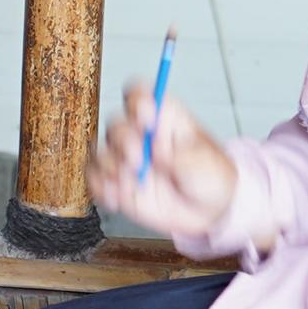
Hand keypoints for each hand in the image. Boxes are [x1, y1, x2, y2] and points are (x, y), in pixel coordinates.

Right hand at [91, 77, 236, 240]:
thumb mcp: (207, 164)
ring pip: (99, 151)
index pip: (140, 96)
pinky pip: (95, 180)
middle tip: (139, 159)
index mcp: (164, 120)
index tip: (147, 119)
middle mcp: (141, 136)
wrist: (209, 212)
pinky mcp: (117, 183)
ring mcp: (126, 160)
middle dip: (124, 141)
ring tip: (131, 182)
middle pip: (116, 125)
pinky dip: (102, 188)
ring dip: (110, 166)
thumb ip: (182, 156)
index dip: (138, 101)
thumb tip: (157, 151)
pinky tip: (119, 197)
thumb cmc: (212, 178)